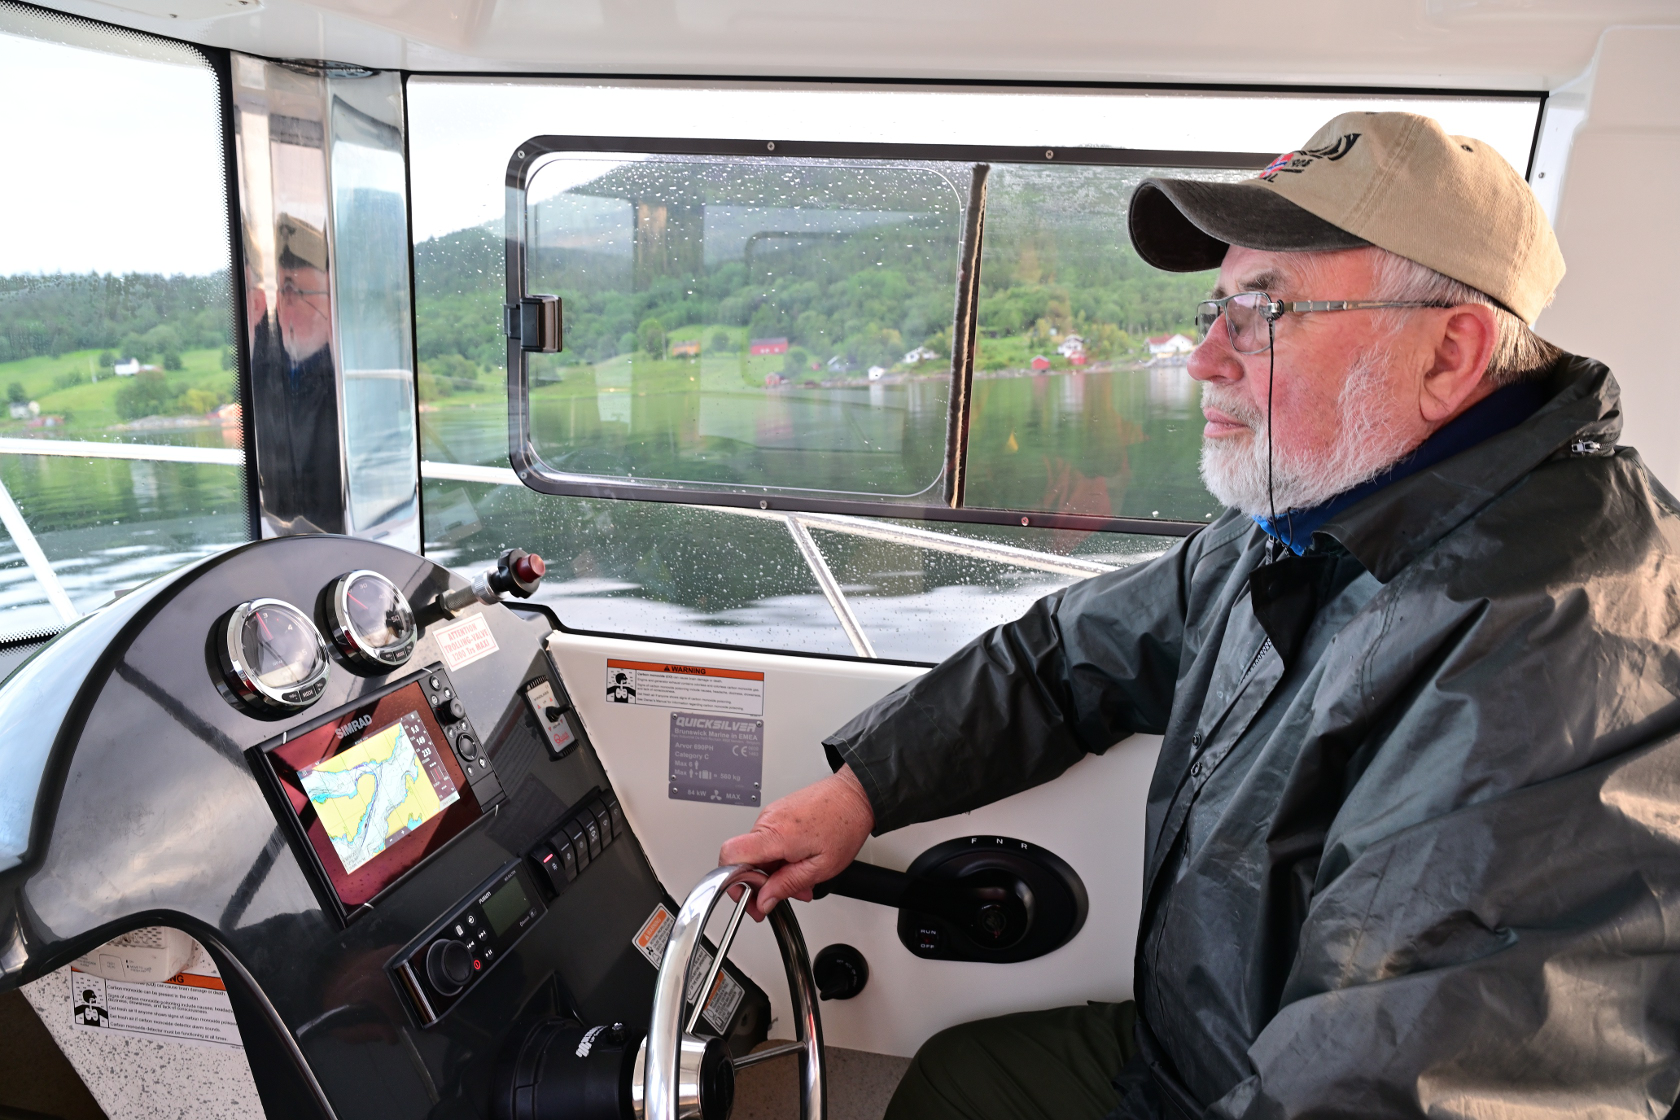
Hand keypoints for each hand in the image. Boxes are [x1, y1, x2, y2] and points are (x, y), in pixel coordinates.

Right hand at [718, 765, 874, 919]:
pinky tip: (799, 862)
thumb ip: (787, 885)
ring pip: (759, 852)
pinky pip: (768, 840)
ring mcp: (772, 814)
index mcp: (775, 834)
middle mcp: (768, 820)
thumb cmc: (845, 825)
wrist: (856, 795)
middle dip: (762, 883)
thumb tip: (764, 900)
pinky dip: (779, 856)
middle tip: (782, 895)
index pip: (730, 855)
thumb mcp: (821, 867)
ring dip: (774, 871)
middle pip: (745, 859)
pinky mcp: (778, 812)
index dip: (732, 880)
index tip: (748, 895)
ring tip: (799, 878)